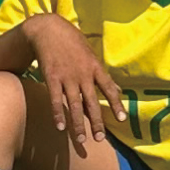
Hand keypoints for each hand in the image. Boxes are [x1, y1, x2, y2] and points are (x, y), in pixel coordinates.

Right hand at [24, 16, 121, 152]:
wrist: (48, 30)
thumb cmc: (72, 42)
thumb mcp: (91, 53)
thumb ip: (102, 74)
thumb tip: (118, 90)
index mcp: (95, 67)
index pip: (109, 88)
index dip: (116, 104)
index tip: (122, 119)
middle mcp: (83, 74)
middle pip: (91, 102)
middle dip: (96, 121)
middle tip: (100, 139)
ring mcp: (67, 77)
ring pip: (74, 105)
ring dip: (77, 124)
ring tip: (80, 140)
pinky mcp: (51, 78)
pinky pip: (56, 100)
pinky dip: (58, 114)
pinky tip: (60, 127)